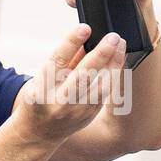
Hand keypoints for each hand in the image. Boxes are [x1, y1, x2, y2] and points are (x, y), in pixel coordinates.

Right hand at [12, 23, 126, 145]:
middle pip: (82, 75)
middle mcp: (58, 102)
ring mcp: (76, 111)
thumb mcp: (41, 79)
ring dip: (114, 63)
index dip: (71, 43)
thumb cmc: (41, 98)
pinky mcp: (90, 115)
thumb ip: (63, 60)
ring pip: (101, 85)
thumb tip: (86, 37)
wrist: (39, 132)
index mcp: (41, 90)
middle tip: (113, 37)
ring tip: (121, 45)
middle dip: (100, 53)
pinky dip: (113, 74)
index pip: (57, 62)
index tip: (85, 28)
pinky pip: (106, 92)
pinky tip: (118, 60)